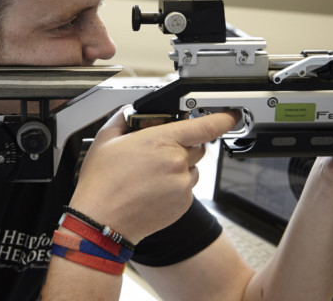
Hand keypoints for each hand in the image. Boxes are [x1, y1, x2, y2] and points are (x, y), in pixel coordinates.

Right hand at [69, 106, 239, 243]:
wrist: (102, 221)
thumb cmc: (101, 183)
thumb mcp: (104, 140)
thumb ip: (121, 118)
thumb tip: (129, 112)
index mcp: (160, 141)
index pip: (206, 126)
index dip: (223, 118)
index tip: (230, 115)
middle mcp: (176, 162)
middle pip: (197, 146)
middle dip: (183, 145)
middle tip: (158, 152)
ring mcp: (182, 185)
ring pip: (192, 168)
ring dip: (180, 167)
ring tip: (152, 175)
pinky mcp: (183, 204)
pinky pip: (187, 188)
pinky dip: (176, 185)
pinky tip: (153, 189)